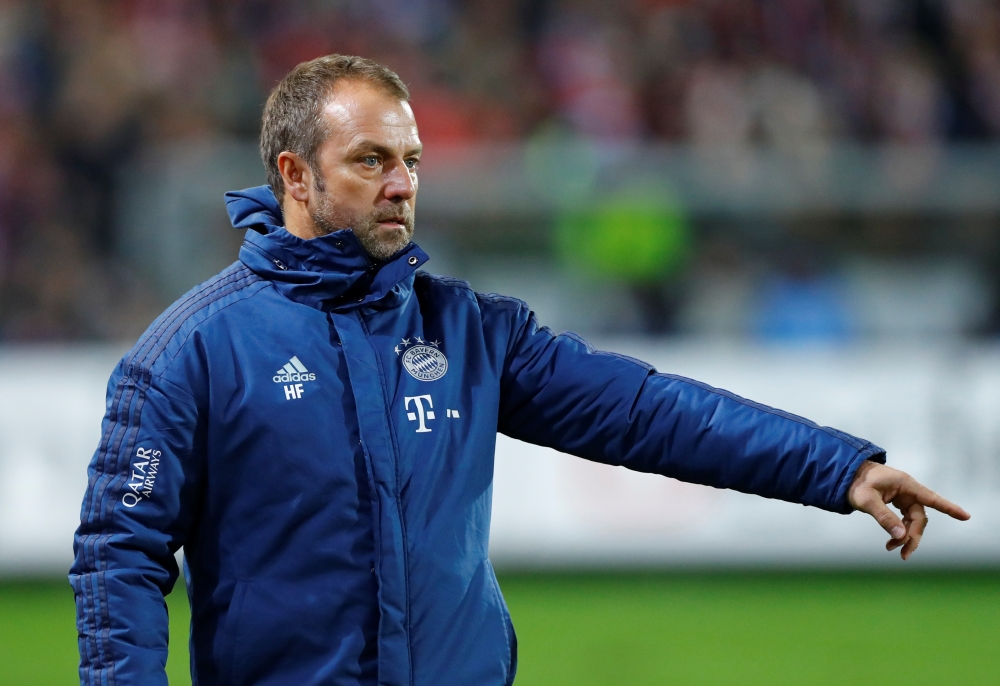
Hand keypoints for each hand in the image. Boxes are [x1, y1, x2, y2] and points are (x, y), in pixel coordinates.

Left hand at [847, 460, 969, 559]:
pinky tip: (892, 543)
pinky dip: (899, 532)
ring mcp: (903, 497)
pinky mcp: (897, 502)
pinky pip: (904, 520)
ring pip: (912, 521)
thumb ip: (883, 516)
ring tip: (892, 550)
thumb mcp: (866, 499)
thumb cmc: (857, 483)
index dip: (948, 508)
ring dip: (906, 537)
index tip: (965, 516)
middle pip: (919, 517)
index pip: (931, 498)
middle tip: (904, 554)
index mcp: (905, 484)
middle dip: (913, 536)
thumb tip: (900, 535)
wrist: (846, 475)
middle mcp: (908, 491)